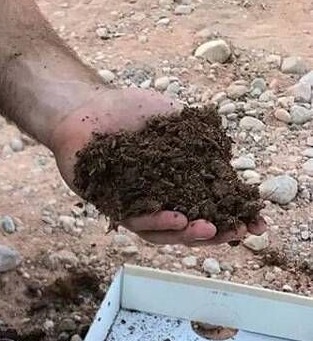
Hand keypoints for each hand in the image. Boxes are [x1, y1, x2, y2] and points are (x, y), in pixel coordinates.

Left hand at [51, 88, 237, 244]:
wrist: (85, 107)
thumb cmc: (130, 111)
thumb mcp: (175, 120)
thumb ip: (199, 140)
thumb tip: (227, 160)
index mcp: (175, 185)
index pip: (207, 207)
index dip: (231, 217)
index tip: (255, 225)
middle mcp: (157, 202)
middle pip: (189, 228)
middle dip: (214, 232)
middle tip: (236, 232)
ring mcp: (134, 208)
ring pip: (164, 232)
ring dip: (187, 232)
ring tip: (208, 228)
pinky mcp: (111, 208)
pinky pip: (136, 220)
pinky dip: (157, 219)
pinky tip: (176, 216)